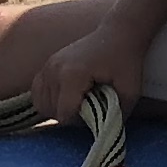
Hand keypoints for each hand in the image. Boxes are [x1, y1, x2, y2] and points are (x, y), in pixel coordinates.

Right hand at [34, 8, 153, 122]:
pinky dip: (47, 99)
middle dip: (70, 116)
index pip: (64, 114)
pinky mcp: (46, 64)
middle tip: (90, 107)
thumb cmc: (126, 61)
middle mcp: (54, 70)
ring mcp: (47, 65)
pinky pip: (36, 91)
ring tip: (78, 102)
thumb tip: (105, 134)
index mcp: (72, 75)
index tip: (96, 113)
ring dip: (58, 109)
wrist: (118, 33)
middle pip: (51, 111)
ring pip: (40, 103)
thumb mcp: (130, 91)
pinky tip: (65, 97)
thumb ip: (117, 115)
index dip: (80, 122)